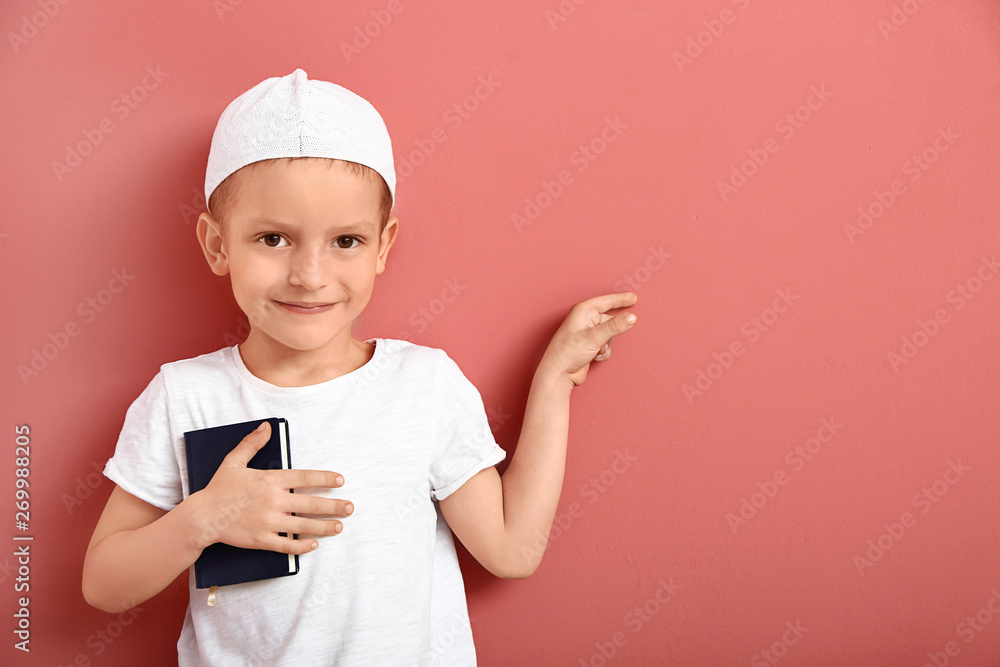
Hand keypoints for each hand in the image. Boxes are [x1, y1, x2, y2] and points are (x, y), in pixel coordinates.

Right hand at [190, 421, 352, 554]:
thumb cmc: (219, 488)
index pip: (305, 478)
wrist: (202, 516)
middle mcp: (273, 501)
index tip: (340, 481)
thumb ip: (252, 443)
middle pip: (311, 504)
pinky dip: (302, 546)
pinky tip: (313, 544)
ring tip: (339, 526)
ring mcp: (268, 522)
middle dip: (334, 506)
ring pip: (304, 526)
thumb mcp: (234, 460)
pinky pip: (287, 545)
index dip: (326, 479)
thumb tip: (266, 426)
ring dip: (325, 527)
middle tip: (350, 507)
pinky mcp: (261, 540)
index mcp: (270, 480)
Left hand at [539, 292, 637, 387]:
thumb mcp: (595, 337)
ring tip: (595, 350)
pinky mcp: (589, 345)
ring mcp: (587, 333)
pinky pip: (606, 345)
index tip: (634, 298)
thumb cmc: (568, 352)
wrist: (559, 374)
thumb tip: (632, 317)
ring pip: (610, 334)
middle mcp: (585, 320)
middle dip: (610, 333)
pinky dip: (604, 352)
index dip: (620, 299)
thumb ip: (615, 326)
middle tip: (602, 341)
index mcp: (583, 311)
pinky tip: (594, 357)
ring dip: (607, 344)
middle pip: (610, 320)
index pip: (606, 301)